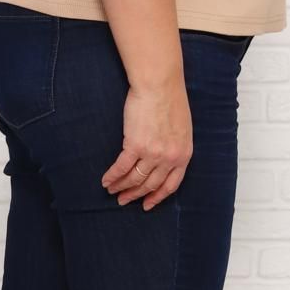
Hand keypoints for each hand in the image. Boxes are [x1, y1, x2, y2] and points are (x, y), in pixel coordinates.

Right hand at [101, 79, 192, 211]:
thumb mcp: (182, 128)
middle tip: (124, 200)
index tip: (147, 204)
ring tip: (112, 191)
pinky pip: (121, 167)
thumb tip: (163, 157)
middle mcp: (169, 158)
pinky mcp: (135, 145)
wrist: (159, 84)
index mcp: (183, 154)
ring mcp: (153, 153)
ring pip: (135, 178)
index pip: (171, 185)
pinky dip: (112, 176)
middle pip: (150, 184)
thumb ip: (175, 145)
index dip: (157, 196)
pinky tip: (106, 181)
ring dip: (121, 187)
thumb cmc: (171, 99)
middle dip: (135, 195)